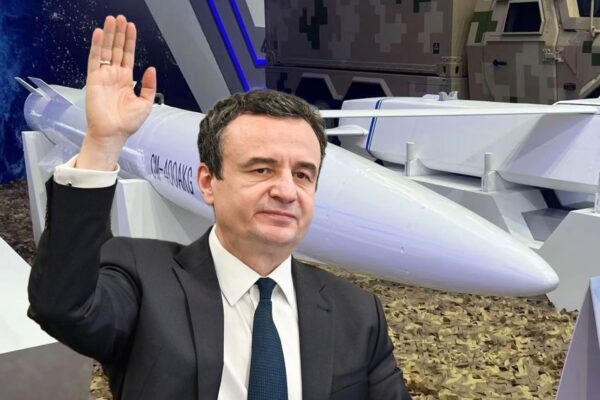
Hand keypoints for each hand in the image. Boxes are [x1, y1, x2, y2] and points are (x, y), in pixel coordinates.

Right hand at [78, 15, 155, 169]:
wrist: (113, 133)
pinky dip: (96, 46)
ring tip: (111, 20)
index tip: (131, 27)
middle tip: (120, 18)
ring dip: (108, 35)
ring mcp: (103, 76)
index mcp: (126, 80)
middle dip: (119, 33)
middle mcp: (114, 75)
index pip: (127, 56)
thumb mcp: (145, 104)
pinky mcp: (94, 79)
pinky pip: (94, 59)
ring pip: (106, 50)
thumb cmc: (127, 123)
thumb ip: (148, 86)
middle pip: (116, 49)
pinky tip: (98, 33)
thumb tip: (150, 68)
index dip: (129, 41)